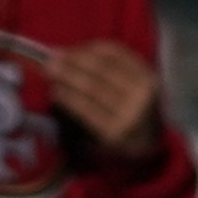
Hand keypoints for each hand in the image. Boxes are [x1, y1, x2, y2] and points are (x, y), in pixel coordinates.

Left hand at [46, 42, 164, 158]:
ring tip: (49, 72)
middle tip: (50, 58)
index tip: (68, 50)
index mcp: (148, 77)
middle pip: (101, 69)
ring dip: (67, 77)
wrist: (147, 148)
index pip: (115, 54)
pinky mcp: (114, 132)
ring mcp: (129, 113)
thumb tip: (69, 53)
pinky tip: (56, 93)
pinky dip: (69, 99)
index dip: (88, 49)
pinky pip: (86, 110)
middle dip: (73, 61)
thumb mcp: (134, 86)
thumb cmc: (133, 110)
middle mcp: (142, 93)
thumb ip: (112, 69)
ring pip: (92, 88)